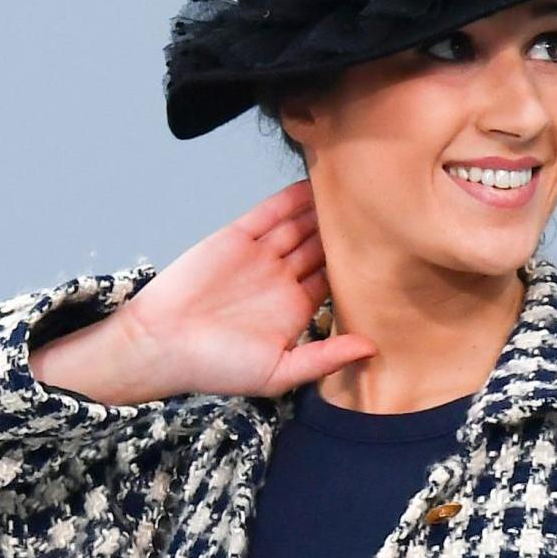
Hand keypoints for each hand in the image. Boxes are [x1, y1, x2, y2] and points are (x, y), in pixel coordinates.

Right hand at [30, 179, 375, 405]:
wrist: (161, 346)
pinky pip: (270, 213)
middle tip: (386, 210)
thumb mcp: (280, 372)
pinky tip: (316, 185)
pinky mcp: (237, 237)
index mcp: (297, 309)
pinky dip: (292, 199)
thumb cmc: (216, 367)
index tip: (395, 251)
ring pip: (302, 226)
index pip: (338, 280)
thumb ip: (326, 358)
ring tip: (360, 190)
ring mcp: (261, 256)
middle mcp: (282, 279)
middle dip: (352, 232)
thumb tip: (374, 348)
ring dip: (326, 210)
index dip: (364, 266)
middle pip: (324, 247)